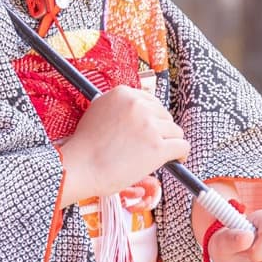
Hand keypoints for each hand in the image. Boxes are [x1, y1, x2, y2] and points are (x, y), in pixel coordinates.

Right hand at [56, 87, 187, 206]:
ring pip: (175, 131)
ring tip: (160, 155)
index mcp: (123, 93)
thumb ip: (118, 107)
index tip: (150, 129)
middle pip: (165, 115)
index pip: (151, 102)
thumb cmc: (85, 147)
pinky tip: (175, 160)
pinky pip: (182, 147)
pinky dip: (180, 155)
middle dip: (161, 131)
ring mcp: (149, 126)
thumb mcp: (97, 112)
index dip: (152, 118)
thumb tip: (138, 110)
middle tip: (151, 145)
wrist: (78, 168)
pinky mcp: (157, 147)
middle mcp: (138, 105)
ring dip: (170, 143)